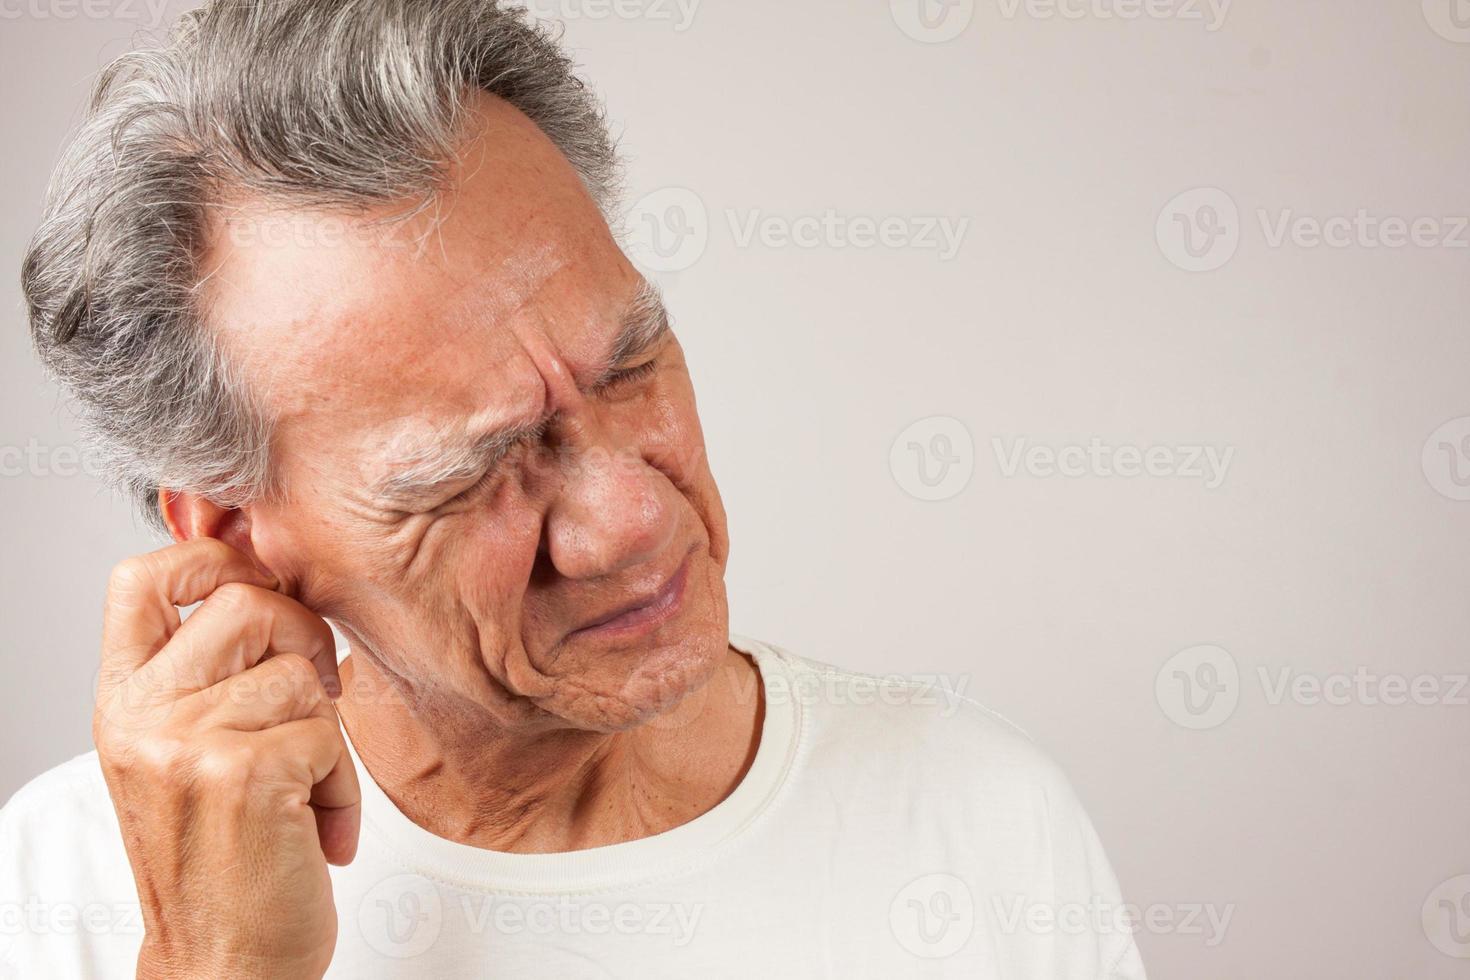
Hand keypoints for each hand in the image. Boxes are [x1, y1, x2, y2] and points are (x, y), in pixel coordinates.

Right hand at [93, 538, 359, 979]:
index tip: (259, 580)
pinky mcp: (245, 772)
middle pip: (249, 602)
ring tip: (299, 794)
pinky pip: (330, 734)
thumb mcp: (183, 754)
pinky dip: (341, 787)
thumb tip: (271, 582)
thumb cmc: (217, 859)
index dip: (210, 556)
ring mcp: (188, 742)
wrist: (218, 965)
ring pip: (303, 672)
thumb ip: (208, 675)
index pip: (141, 578)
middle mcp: (142, 715)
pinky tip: (313, 831)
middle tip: (312, 700)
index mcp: (123, 701)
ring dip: (326, 737)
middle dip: (305, 642)